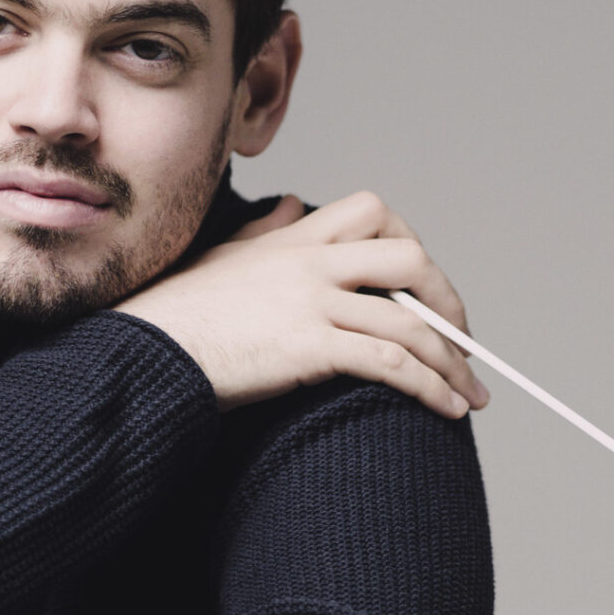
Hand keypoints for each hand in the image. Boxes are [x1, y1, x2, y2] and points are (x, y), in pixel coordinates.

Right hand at [117, 191, 490, 419]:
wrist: (144, 354)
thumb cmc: (176, 317)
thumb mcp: (222, 257)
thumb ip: (266, 232)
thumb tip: (292, 205)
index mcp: (291, 239)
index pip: (372, 213)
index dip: (411, 246)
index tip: (424, 290)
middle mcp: (308, 263)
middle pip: (409, 259)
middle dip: (449, 303)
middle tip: (464, 343)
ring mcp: (311, 302)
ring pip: (409, 321)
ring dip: (451, 363)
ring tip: (469, 395)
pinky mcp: (309, 346)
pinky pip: (392, 362)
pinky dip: (430, 387)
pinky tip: (445, 410)